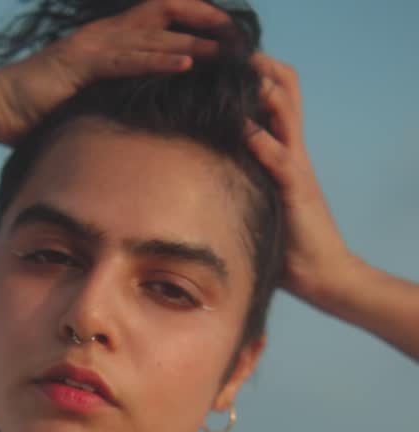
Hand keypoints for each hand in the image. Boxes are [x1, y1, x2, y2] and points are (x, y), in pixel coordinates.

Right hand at [0, 0, 240, 145]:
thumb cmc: (33, 112)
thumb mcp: (82, 104)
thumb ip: (110, 101)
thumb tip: (136, 117)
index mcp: (107, 42)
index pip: (161, 21)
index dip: (195, 24)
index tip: (226, 40)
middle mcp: (105, 34)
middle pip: (167, 13)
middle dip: (206, 21)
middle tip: (239, 37)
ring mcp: (94, 45)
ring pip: (155, 32)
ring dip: (194, 39)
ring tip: (227, 49)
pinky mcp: (82, 63)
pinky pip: (129, 56)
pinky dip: (160, 57)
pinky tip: (188, 61)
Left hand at [244, 53, 355, 306]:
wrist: (323, 277)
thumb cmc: (289, 252)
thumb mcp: (260, 212)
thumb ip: (242, 192)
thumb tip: (204, 193)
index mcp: (285, 157)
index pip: (278, 103)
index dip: (258, 80)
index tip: (229, 71)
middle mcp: (294, 154)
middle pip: (287, 92)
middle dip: (263, 69)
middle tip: (234, 59)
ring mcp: (297, 169)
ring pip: (287, 110)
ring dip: (265, 90)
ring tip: (242, 76)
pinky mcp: (297, 190)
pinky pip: (281, 157)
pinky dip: (262, 140)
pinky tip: (243, 129)